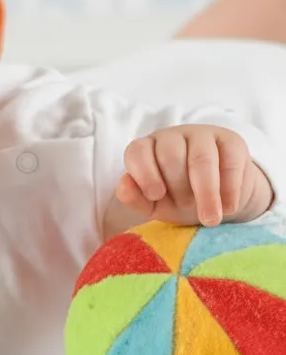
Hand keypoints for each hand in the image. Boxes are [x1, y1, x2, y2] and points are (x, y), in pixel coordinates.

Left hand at [116, 124, 272, 226]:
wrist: (218, 199)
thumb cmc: (178, 199)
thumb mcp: (153, 205)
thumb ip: (134, 197)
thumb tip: (124, 185)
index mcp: (146, 149)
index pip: (137, 151)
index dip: (144, 173)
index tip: (156, 196)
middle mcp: (171, 137)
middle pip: (171, 155)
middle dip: (178, 186)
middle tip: (186, 206)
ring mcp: (202, 135)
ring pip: (201, 158)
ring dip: (206, 192)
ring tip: (210, 218)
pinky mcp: (231, 141)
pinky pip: (229, 161)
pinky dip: (229, 188)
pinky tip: (228, 207)